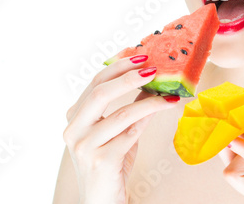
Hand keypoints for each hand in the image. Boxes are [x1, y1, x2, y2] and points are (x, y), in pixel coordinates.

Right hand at [63, 55, 179, 203]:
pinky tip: (164, 109)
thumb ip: (128, 108)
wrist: (102, 202)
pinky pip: (130, 134)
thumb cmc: (110, 165)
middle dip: (129, 76)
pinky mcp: (101, 161)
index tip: (139, 54)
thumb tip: (151, 81)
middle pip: (101, 93)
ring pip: (121, 114)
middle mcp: (74, 130)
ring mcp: (85, 147)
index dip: (118, 67)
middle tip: (153, 67)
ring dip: (150, 101)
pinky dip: (149, 119)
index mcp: (74, 118)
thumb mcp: (116, 132)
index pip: (95, 83)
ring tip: (169, 92)